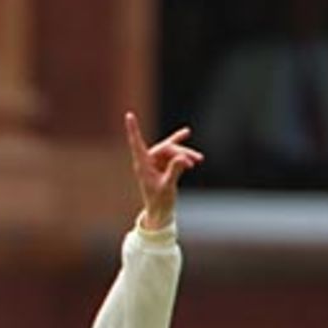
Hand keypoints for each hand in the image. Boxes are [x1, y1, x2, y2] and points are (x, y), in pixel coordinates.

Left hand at [125, 112, 202, 231]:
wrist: (161, 212)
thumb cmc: (159, 202)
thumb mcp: (167, 187)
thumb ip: (174, 172)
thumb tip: (181, 159)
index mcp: (142, 165)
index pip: (137, 143)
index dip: (134, 129)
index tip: (129, 115)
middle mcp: (148, 161)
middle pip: (166, 148)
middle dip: (181, 152)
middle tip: (194, 161)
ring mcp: (157, 162)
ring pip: (173, 151)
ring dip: (186, 154)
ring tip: (198, 160)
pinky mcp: (164, 165)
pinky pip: (176, 155)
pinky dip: (185, 155)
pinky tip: (192, 148)